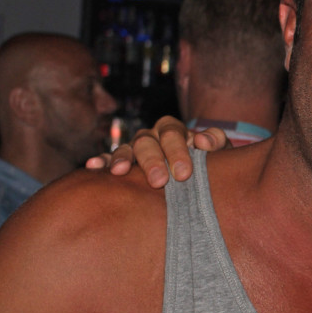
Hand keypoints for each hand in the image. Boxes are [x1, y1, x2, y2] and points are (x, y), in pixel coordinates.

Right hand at [85, 116, 228, 188]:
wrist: (196, 178)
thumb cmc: (208, 164)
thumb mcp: (218, 152)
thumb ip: (215, 142)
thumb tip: (202, 141)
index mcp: (174, 130)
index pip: (172, 134)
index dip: (177, 151)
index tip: (184, 174)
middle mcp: (152, 136)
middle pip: (147, 142)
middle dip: (152, 161)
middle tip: (159, 181)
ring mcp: (134, 148)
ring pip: (126, 149)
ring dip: (123, 159)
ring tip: (120, 172)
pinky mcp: (121, 162)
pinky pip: (107, 159)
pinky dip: (101, 161)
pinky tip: (92, 166)